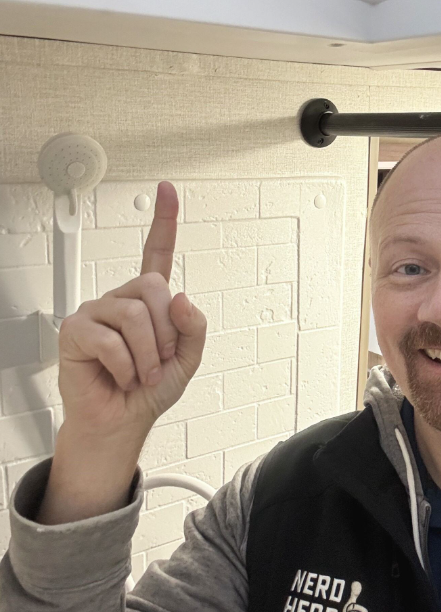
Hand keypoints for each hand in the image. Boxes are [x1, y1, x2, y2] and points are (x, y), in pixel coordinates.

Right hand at [57, 181, 206, 442]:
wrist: (122, 421)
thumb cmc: (149, 389)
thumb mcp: (188, 359)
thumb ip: (194, 326)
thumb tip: (180, 297)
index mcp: (149, 302)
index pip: (156, 252)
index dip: (163, 221)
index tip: (167, 190)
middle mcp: (122, 300)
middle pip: (153, 287)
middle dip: (165, 331)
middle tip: (158, 360)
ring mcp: (97, 312)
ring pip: (135, 314)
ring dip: (147, 355)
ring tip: (140, 372)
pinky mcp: (76, 330)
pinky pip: (110, 338)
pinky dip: (125, 365)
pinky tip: (120, 375)